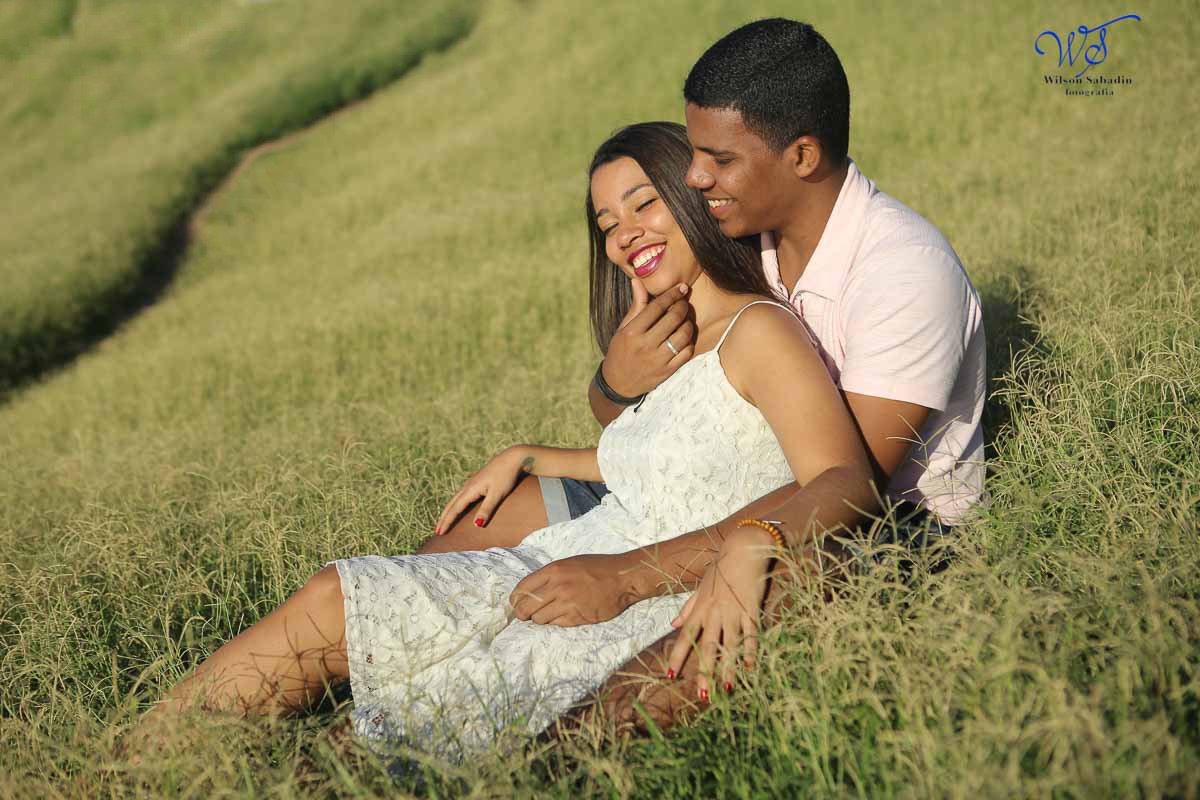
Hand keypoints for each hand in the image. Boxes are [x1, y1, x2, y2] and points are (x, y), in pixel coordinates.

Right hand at [435, 446, 528, 533]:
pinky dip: (456, 504)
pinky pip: (462, 495)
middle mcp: (468, 486)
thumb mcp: (497, 494)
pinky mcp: (478, 481)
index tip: (439, 533)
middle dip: (444, 518)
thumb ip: (486, 510)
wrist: (513, 458)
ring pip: (456, 499)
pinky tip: (459, 506)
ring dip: (449, 511)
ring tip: (444, 520)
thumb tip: (476, 525)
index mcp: (471, 490)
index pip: (455, 509)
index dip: (447, 522)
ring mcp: (472, 483)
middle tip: (437, 531)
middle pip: (452, 504)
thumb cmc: (506, 476)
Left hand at [508, 553, 636, 626]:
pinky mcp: (577, 617)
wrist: (623, 578)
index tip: (516, 604)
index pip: (522, 589)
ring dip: (540, 619)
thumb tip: (531, 591)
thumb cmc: (597, 568)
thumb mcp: (570, 564)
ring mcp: (567, 603)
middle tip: (527, 615)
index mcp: (553, 571)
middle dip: (523, 613)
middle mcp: (557, 587)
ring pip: (538, 619)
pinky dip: (556, 622)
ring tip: (550, 613)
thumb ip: (550, 576)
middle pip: (525, 608)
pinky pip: (556, 624)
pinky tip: (564, 615)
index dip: (516, 599)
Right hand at [602, 281, 694, 397]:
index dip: (672, 294)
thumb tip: (637, 281)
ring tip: (685, 320)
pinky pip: (686, 353)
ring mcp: (657, 360)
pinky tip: (685, 338)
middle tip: (684, 303)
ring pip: (683, 335)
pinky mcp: (667, 372)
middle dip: (683, 306)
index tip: (682, 287)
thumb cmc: (620, 350)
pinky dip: (689, 342)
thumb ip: (636, 305)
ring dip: (688, 324)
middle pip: (673, 318)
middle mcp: (645, 345)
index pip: (657, 306)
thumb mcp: (624, 328)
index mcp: (632, 332)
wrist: (618, 383)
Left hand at [666, 526, 775, 701]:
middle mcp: (715, 613)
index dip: (677, 656)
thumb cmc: (721, 567)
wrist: (743, 549)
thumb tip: (673, 624)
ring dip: (728, 668)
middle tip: (701, 694)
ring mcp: (735, 613)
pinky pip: (751, 635)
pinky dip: (750, 652)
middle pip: (707, 646)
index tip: (669, 675)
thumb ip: (688, 607)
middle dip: (703, 671)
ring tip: (726, 689)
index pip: (685, 636)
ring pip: (730, 645)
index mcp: (701, 608)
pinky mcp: (752, 610)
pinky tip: (750, 668)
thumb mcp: (701, 585)